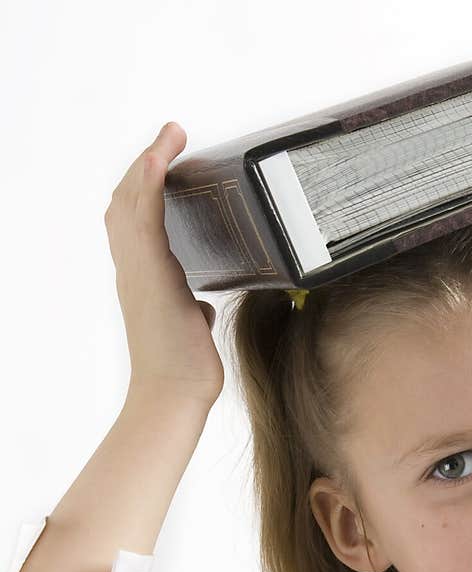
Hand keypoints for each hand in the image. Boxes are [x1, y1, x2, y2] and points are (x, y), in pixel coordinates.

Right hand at [104, 121, 223, 406]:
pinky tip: (161, 158)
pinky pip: (145, 215)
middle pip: (127, 201)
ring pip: (132, 200)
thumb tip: (202, 307)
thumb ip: (192, 311)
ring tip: (170, 136)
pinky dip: (151, 181)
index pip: (136, 221)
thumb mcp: (191, 329)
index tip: (164, 165)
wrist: (174, 394)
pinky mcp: (151, 272)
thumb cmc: (184, 369)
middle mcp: (134, 269)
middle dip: (145, 165)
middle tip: (169, 139)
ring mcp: (138, 269)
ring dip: (149, 161)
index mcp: (144, 278)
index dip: (145, 189)